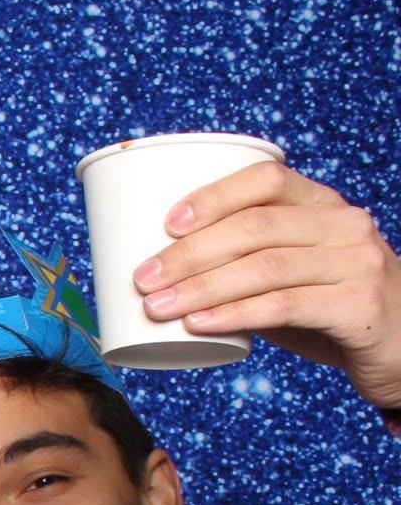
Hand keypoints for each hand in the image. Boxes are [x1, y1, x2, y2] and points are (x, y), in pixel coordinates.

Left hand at [137, 160, 400, 408]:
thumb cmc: (332, 306)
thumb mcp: (295, 273)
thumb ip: (245, 265)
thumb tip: (161, 274)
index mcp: (324, 204)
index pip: (267, 179)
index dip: (214, 196)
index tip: (166, 224)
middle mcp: (345, 225)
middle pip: (255, 227)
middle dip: (189, 253)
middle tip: (144, 279)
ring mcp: (357, 264)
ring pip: (265, 268)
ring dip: (201, 287)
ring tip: (156, 306)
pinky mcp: (360, 307)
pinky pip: (286, 306)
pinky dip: (235, 315)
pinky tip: (199, 325)